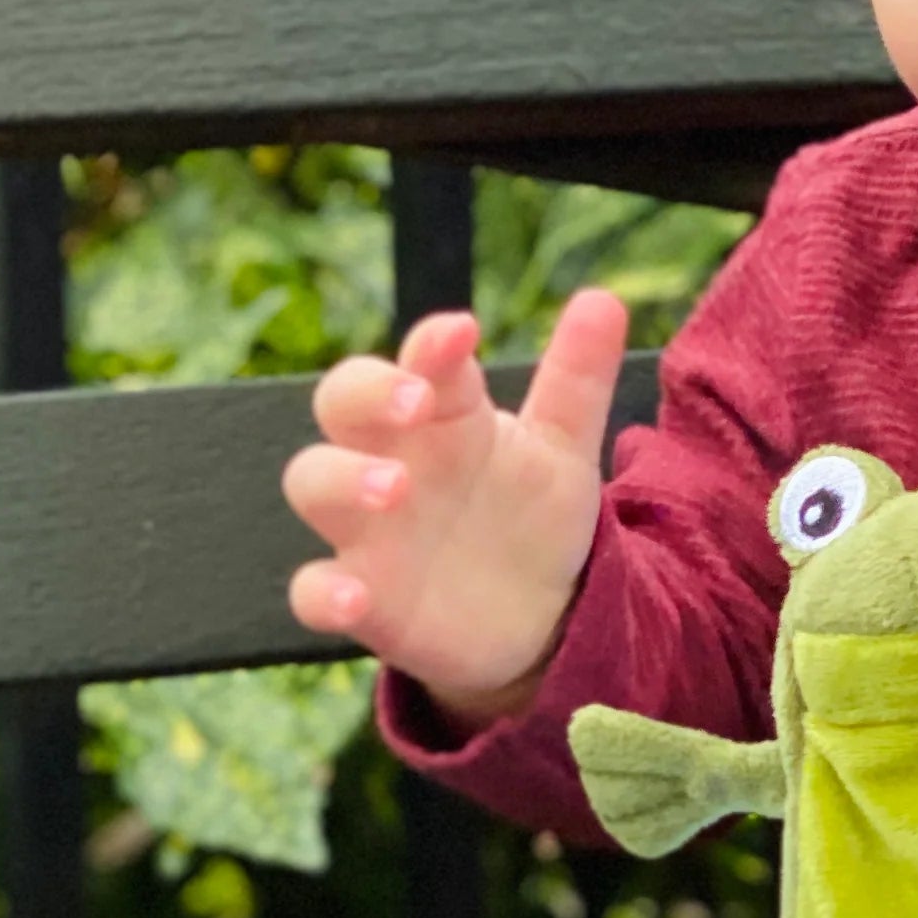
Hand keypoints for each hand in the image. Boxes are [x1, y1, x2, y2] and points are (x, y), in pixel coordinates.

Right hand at [282, 287, 628, 727]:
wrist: (536, 618)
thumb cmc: (531, 517)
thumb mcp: (562, 451)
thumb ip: (577, 381)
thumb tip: (605, 300)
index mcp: (443, 415)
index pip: (422, 361)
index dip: (434, 344)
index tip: (464, 332)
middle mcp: (392, 458)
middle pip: (342, 402)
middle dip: (368, 393)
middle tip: (415, 402)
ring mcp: (368, 528)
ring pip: (314, 481)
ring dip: (342, 478)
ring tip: (393, 487)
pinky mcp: (362, 598)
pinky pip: (312, 591)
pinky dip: (323, 593)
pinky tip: (352, 598)